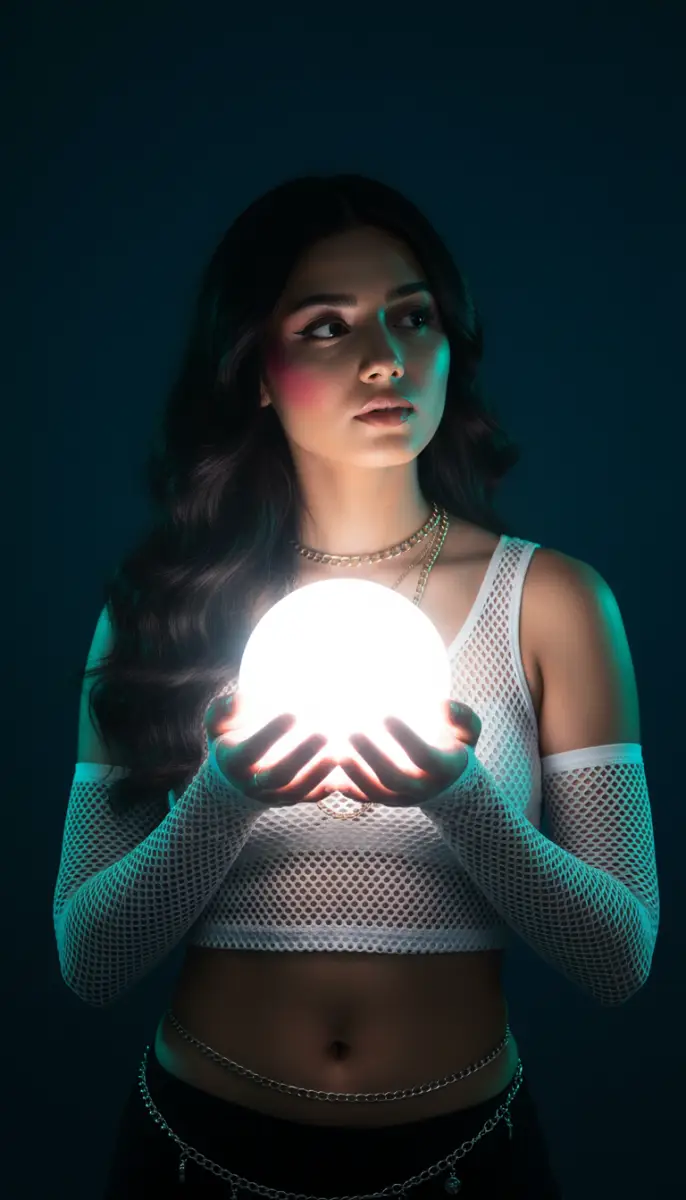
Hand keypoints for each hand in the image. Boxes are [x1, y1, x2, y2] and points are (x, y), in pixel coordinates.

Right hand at [205, 693, 336, 806]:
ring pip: (299, 790)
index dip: (270, 735)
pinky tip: (345, 766)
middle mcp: (253, 784)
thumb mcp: (217, 725)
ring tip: (340, 751)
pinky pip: (313, 797)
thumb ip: (224, 710)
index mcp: (233, 762)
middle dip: (302, 755)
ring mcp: (275, 796)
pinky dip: (331, 784)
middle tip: (323, 733)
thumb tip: (244, 697)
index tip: (291, 712)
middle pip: (279, 776)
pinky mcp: (293, 800)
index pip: (250, 752)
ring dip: (320, 772)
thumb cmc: (229, 741)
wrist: (234, 783)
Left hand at [335, 700, 481, 807]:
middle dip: (372, 757)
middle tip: (352, 732)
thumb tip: (442, 704)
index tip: (387, 715)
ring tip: (335, 751)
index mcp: (444, 768)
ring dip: (354, 773)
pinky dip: (345, 786)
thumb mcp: (468, 731)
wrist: (449, 784)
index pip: (424, 756)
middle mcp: (423, 788)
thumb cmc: (455, 746)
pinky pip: (363, 798)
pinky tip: (329, 769)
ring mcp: (402, 799)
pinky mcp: (385, 802)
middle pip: (394, 778)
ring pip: (374, 792)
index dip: (405, 738)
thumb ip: (461, 716)